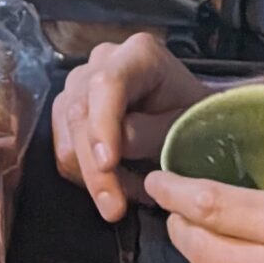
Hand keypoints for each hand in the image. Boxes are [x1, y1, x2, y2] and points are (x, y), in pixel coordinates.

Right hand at [50, 33, 211, 221]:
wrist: (196, 121)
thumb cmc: (199, 120)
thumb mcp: (188, 126)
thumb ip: (152, 133)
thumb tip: (111, 151)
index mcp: (139, 54)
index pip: (107, 84)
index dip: (102, 123)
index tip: (107, 163)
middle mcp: (102, 61)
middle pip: (80, 112)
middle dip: (95, 167)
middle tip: (114, 209)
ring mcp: (80, 83)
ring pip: (67, 135)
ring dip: (93, 175)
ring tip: (131, 195)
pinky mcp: (68, 110)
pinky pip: (64, 149)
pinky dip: (87, 175)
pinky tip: (119, 183)